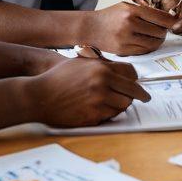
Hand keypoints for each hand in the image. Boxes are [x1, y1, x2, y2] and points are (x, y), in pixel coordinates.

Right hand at [26, 57, 149, 126]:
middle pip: (132, 92)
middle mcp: (103, 85)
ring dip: (120, 105)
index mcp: (102, 69)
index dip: (136, 82)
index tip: (140, 87)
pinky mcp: (92, 117)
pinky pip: (109, 117)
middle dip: (137, 96)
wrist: (38, 95)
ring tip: (113, 103)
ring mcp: (98, 102)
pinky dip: (107, 114)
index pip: (131, 74)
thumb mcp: (82, 63)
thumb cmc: (58, 78)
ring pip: (123, 106)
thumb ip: (103, 66)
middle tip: (143, 98)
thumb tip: (122, 72)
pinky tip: (99, 110)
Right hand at [86, 2, 177, 54]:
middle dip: (164, 31)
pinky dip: (149, 47)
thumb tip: (167, 18)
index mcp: (131, 11)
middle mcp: (129, 24)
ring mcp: (126, 39)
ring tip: (156, 37)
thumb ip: (145, 11)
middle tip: (163, 30)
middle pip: (159, 31)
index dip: (171, 21)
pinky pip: (144, 51)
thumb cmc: (110, 16)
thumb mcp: (127, 6)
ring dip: (158, 41)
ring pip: (153, 43)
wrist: (90, 28)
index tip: (175, 22)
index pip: (160, 17)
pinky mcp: (123, 51)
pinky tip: (146, 42)